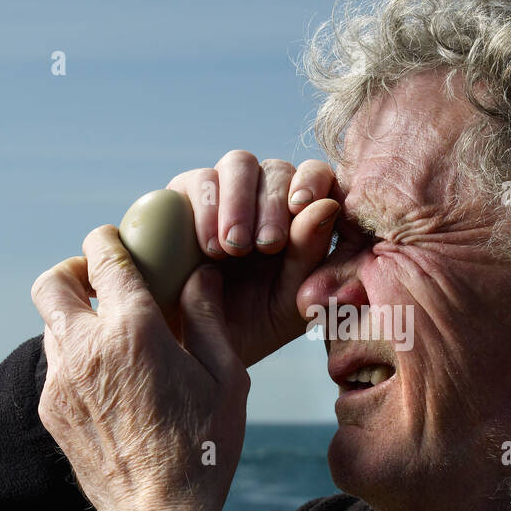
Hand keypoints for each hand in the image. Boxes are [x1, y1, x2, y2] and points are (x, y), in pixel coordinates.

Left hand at [31, 226, 249, 510]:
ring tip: (111, 337)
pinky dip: (74, 358)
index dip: (109, 242)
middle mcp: (87, 349)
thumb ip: (207, 318)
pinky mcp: (52, 410)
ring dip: (75, 318)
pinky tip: (108, 380)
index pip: (104, 258)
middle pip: (51, 283)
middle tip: (100, 284)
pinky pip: (54, 365)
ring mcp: (62, 381)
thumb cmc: (204, 447)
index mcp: (134, 331)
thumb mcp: (225, 377)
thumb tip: (200, 276)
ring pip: (50, 325)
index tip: (119, 244)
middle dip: (73, 272)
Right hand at [167, 152, 338, 366]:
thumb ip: (310, 256)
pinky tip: (210, 247)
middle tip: (266, 245)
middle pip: (277, 168)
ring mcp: (223, 193)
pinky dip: (208, 207)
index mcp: (299, 218)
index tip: (301, 206)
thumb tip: (326, 206)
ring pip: (239, 163)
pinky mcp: (184, 196)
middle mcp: (263, 197)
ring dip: (240, 200)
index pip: (317, 175)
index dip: (313, 181)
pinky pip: (199, 179)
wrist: (194, 347)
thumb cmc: (253, 326)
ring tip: (234, 248)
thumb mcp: (289, 301)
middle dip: (273, 203)